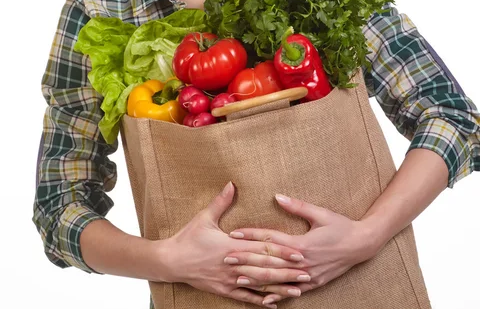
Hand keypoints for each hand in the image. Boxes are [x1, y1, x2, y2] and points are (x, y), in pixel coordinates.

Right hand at [156, 183, 309, 308]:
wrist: (170, 262)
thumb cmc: (187, 237)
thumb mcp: (204, 217)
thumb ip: (221, 202)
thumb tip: (231, 183)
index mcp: (232, 246)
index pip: (263, 249)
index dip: (282, 251)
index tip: (299, 252)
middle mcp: (234, 265)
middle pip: (266, 269)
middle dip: (287, 271)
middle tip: (308, 273)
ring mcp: (229, 280)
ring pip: (259, 286)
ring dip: (279, 288)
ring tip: (298, 290)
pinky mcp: (223, 290)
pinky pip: (244, 297)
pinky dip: (259, 301)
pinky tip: (274, 304)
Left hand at [229, 193, 376, 305]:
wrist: (362, 245)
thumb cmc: (341, 225)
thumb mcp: (320, 213)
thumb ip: (297, 206)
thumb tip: (277, 197)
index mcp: (303, 243)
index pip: (271, 239)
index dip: (251, 236)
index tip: (234, 234)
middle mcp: (303, 262)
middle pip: (269, 261)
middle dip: (247, 259)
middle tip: (227, 258)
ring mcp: (308, 276)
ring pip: (278, 279)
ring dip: (257, 279)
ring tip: (238, 279)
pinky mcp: (314, 283)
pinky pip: (292, 291)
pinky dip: (277, 295)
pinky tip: (264, 298)